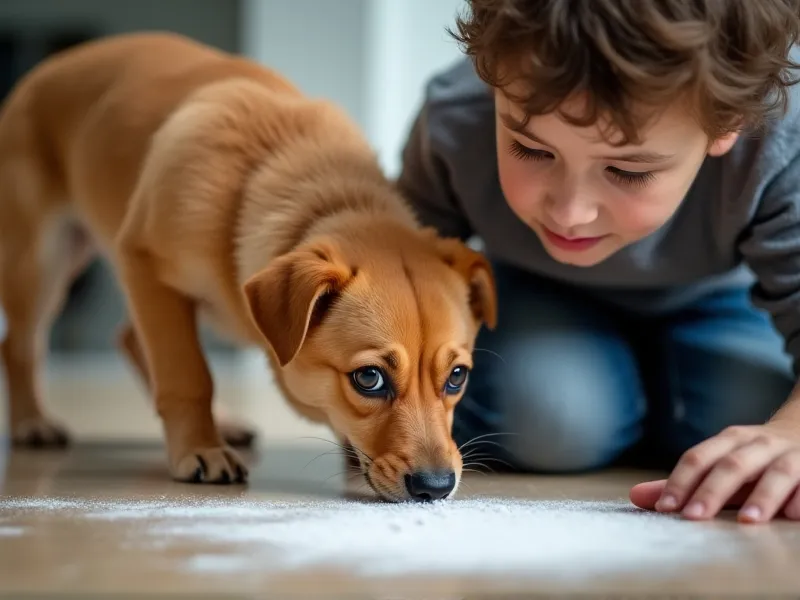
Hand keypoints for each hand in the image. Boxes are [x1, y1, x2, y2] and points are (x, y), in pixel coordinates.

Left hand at [629, 424, 799, 522]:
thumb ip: (683, 483)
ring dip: (763, 495)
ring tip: (749, 521)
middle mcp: (758, 444)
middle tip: (694, 518)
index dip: (680, 482)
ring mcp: (791, 455)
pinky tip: (793, 516)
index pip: (698, 458)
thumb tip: (635, 497)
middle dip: (711, 491)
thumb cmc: (753, 459)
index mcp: (729, 441)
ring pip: (777, 473)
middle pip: (731, 465)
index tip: (665, 508)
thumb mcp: (719, 464)